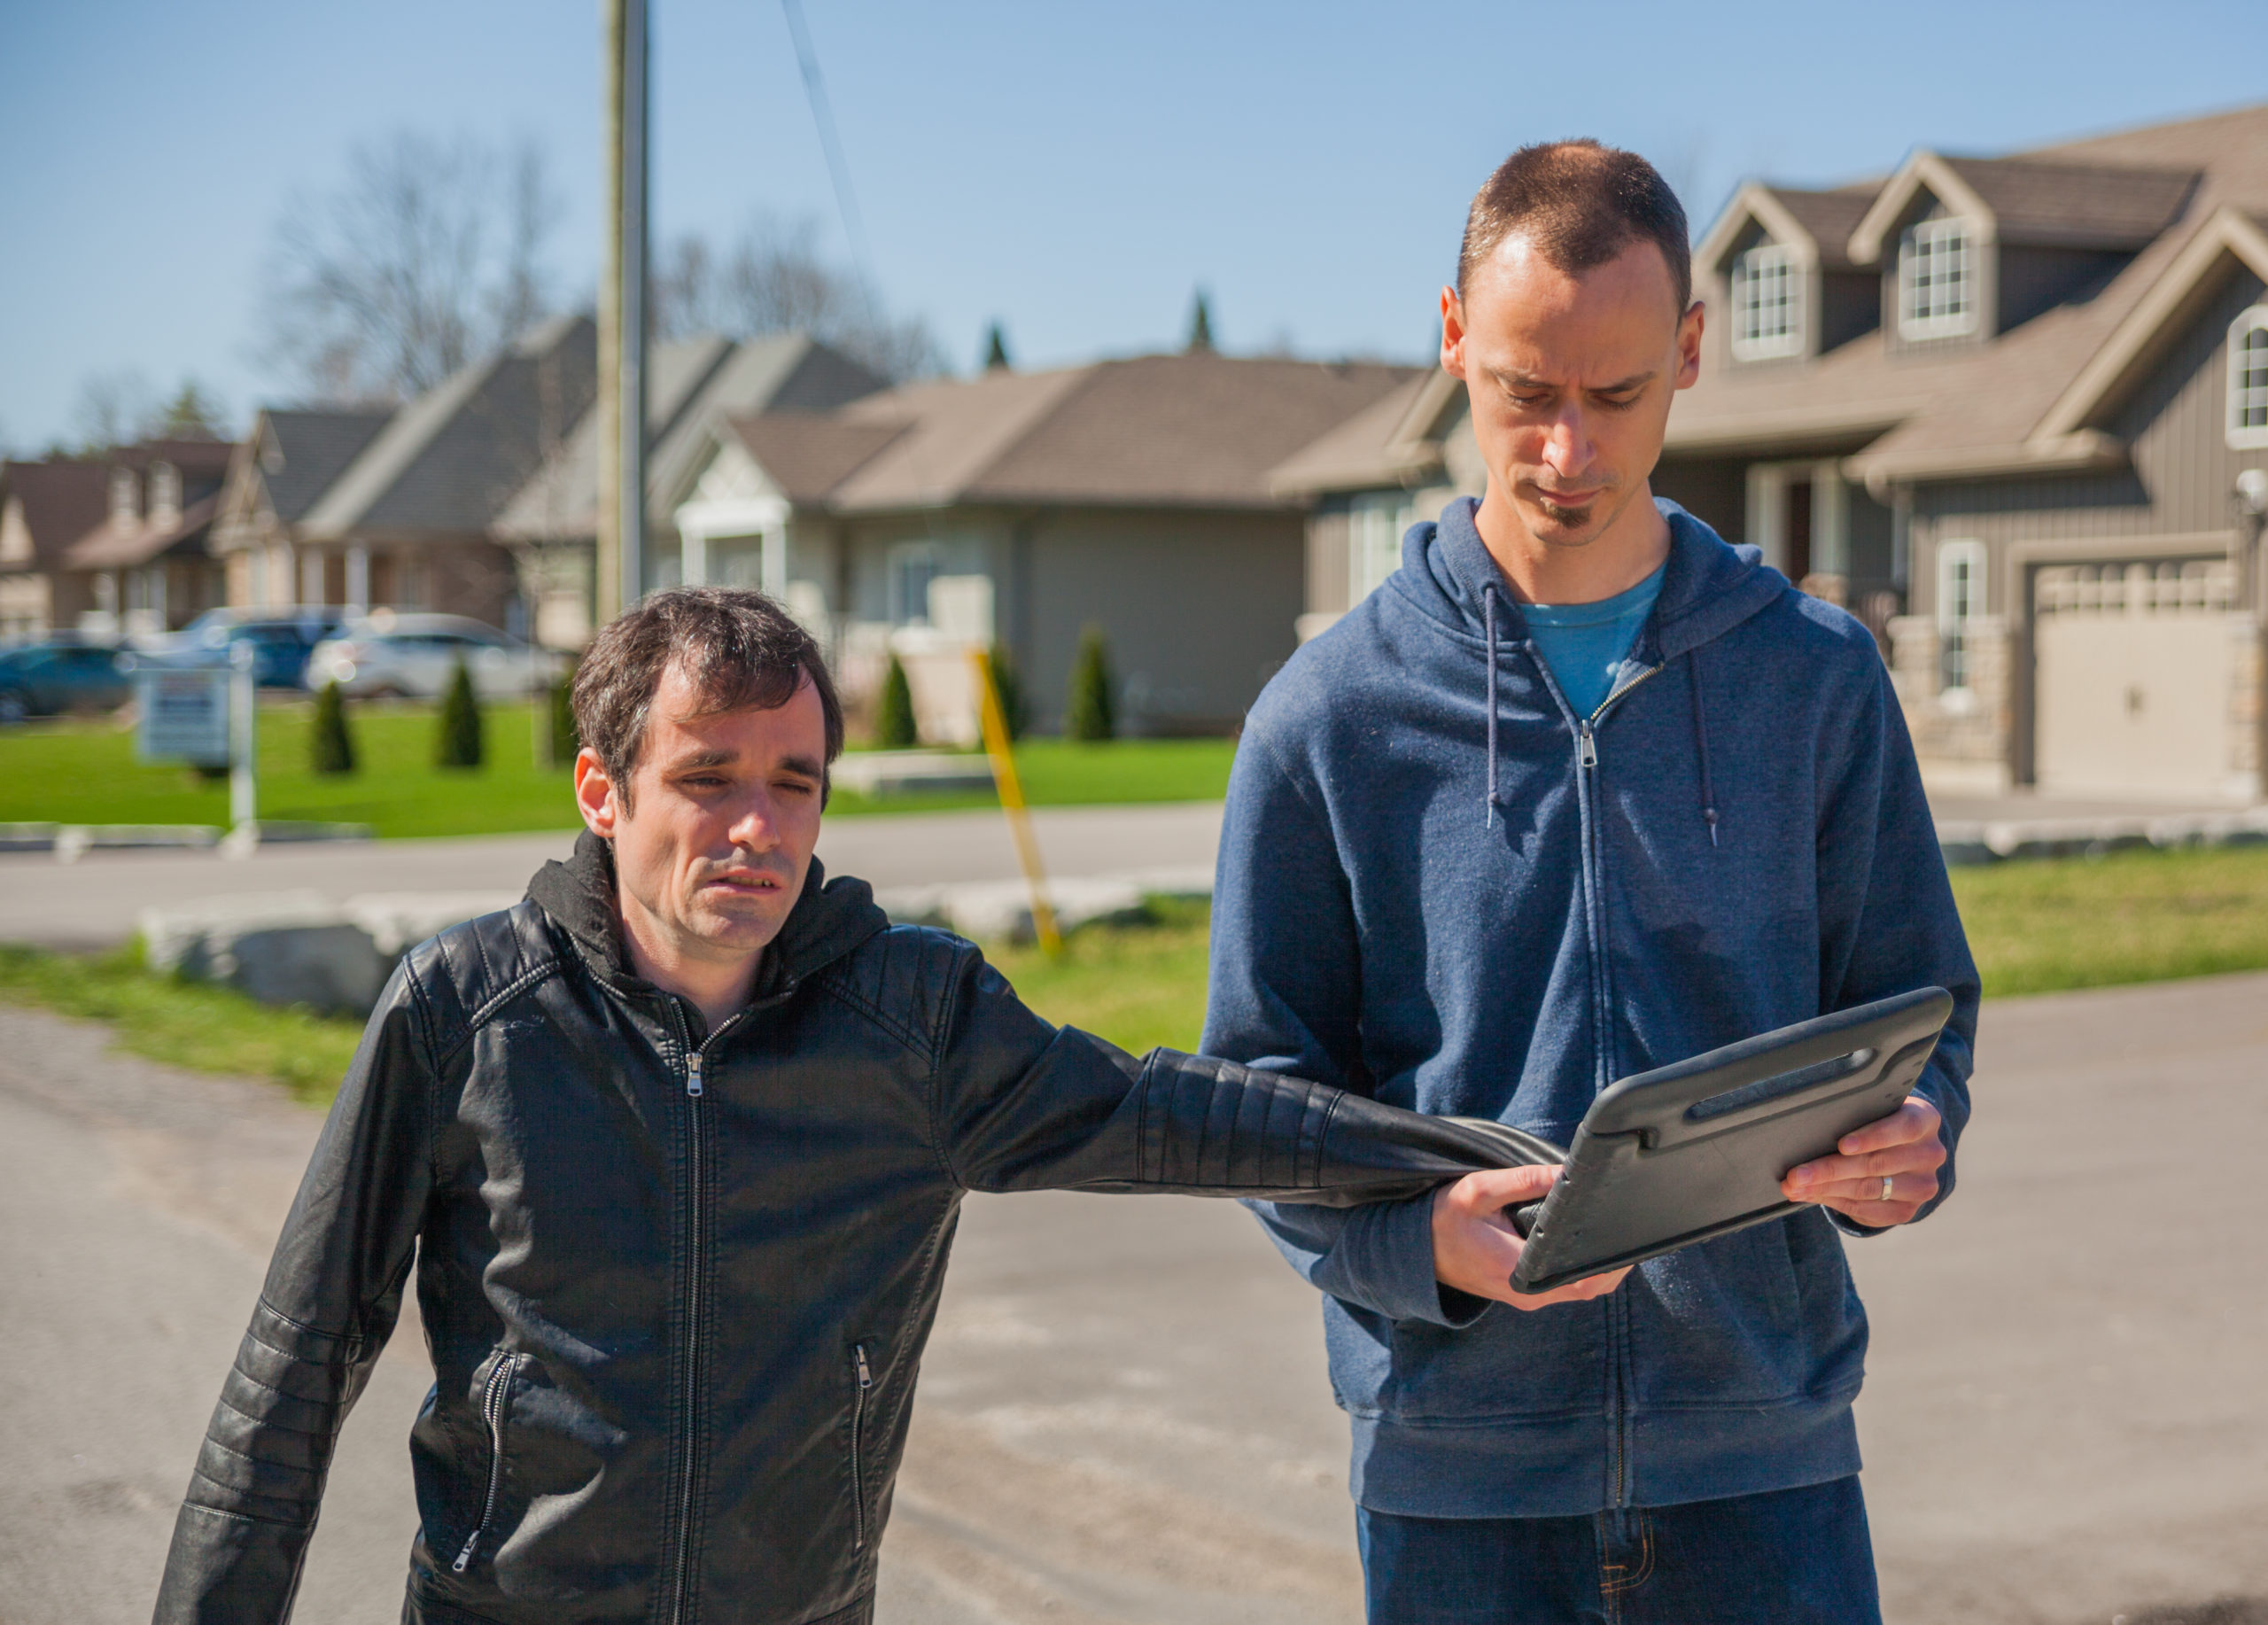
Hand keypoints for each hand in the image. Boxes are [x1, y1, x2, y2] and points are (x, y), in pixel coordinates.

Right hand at [1431, 1165, 1630, 1310]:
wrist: (1413, 1250)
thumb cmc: (1442, 1220)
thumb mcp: (1478, 1190)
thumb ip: (1523, 1181)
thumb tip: (1566, 1172)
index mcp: (1518, 1271)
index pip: (1582, 1277)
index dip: (1612, 1262)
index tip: (1627, 1236)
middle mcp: (1527, 1293)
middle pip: (1589, 1286)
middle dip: (1614, 1262)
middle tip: (1629, 1227)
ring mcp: (1526, 1296)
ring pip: (1578, 1288)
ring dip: (1598, 1266)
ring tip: (1612, 1230)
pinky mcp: (1523, 1290)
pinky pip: (1563, 1284)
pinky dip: (1580, 1267)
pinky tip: (1585, 1242)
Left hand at [1781, 1097, 1944, 1226]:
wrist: (1903, 1150)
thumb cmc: (1878, 1121)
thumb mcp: (1876, 1110)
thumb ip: (1855, 1115)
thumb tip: (1808, 1131)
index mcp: (1925, 1120)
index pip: (1904, 1127)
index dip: (1872, 1137)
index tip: (1841, 1145)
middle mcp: (1930, 1154)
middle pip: (1876, 1164)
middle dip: (1830, 1169)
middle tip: (1796, 1174)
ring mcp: (1922, 1185)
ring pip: (1867, 1189)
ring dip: (1825, 1189)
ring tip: (1794, 1187)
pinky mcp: (1907, 1210)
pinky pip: (1866, 1209)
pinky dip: (1833, 1202)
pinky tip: (1810, 1195)